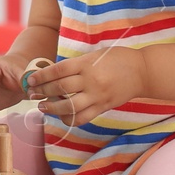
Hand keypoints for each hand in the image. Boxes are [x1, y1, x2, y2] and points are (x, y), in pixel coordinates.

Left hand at [25, 47, 146, 125]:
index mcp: (86, 64)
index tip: (31, 80)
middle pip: (60, 88)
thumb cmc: (118, 58)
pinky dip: (70, 119)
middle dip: (43, 92)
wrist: (143, 71)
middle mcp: (90, 81)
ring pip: (69, 106)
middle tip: (32, 94)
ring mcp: (97, 96)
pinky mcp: (103, 107)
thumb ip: (77, 64)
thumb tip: (54, 73)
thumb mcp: (95, 55)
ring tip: (43, 106)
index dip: (42, 76)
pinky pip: (83, 117)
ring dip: (53, 108)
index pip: (58, 71)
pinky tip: (62, 116)